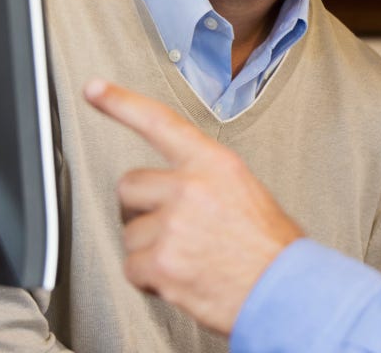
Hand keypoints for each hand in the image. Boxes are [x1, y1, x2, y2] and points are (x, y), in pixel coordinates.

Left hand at [84, 79, 302, 334]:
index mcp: (216, 165)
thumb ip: (208, 185)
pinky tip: (182, 278)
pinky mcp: (159, 261)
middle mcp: (191, 188)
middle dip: (141, 207)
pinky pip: (132, 267)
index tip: (95, 89)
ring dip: (151, 249)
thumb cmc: (273, 249)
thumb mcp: (248, 195)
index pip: (161, 123)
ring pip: (131, 232)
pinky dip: (151, 278)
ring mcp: (172, 224)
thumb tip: (176, 194)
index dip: (122, 103)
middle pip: (130, 185)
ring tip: (190, 259)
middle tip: (170, 227)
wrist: (286, 290)